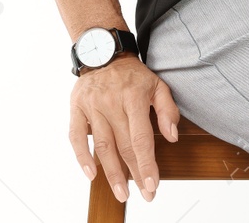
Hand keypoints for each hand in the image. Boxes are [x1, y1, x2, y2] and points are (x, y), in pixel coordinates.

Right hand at [69, 52, 180, 202]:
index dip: (147, 163)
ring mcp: (92, 106)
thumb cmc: (133, 75)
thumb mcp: (157, 84)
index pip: (141, 137)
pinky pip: (76, 136)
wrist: (103, 52)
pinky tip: (91, 175)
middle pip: (124, 145)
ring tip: (121, 193)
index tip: (152, 184)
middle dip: (134, 174)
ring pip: (103, 146)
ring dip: (112, 173)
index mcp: (134, 97)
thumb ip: (167, 109)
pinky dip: (82, 157)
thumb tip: (172, 136)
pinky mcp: (76, 108)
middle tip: (144, 195)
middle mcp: (112, 102)